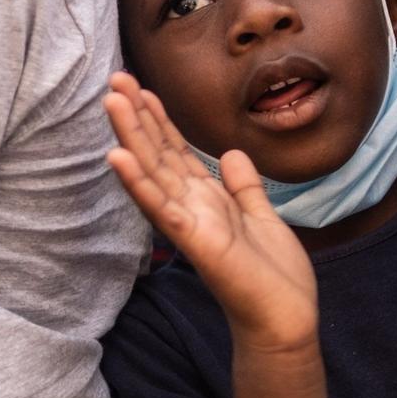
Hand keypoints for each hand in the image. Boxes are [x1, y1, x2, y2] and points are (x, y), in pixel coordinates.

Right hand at [104, 74, 317, 353]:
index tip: (141, 87)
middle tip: (114, 78)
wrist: (285, 319)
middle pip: (157, 153)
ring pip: (152, 172)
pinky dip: (138, 183)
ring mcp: (187, 223)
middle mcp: (189, 207)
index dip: (158, 119)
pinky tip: (116, 158)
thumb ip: (243, 186)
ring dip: (129, 136)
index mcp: (206, 199)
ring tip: (111, 101)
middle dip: (137, 115)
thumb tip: (230, 154)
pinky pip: (161, 207)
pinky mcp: (193, 241)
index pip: (175, 151)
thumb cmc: (273, 276)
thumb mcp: (262, 217)